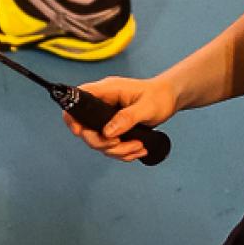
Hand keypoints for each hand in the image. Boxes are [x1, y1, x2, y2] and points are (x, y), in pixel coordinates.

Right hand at [61, 73, 180, 161]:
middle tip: (120, 143)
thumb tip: (108, 132)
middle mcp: (103, 104)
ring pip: (100, 142)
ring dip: (118, 150)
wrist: (170, 99)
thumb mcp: (146, 107)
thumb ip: (127, 118)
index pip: (79, 100)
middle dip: (102, 143)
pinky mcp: (114, 129)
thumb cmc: (159, 96)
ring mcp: (107, 118)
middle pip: (86, 129)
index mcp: (107, 91)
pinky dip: (123, 153)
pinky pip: (111, 146)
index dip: (73, 117)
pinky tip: (137, 150)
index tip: (81, 132)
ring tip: (138, 146)